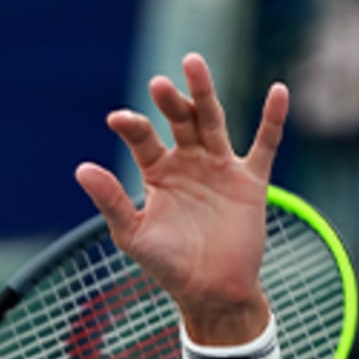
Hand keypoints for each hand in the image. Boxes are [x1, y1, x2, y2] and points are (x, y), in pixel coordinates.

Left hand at [74, 54, 287, 342]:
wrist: (210, 293)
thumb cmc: (167, 267)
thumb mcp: (133, 235)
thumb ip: (111, 201)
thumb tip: (81, 168)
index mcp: (157, 173)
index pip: (143, 140)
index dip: (132, 127)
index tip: (118, 120)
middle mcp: (188, 163)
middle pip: (179, 120)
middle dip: (170, 102)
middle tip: (158, 85)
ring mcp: (220, 168)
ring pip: (212, 121)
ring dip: (203, 94)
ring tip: (193, 65)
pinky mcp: (250, 181)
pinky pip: (265, 144)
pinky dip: (273, 119)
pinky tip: (277, 91)